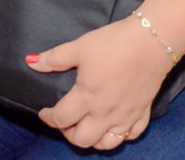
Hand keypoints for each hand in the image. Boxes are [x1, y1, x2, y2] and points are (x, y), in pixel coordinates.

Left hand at [29, 18, 173, 149]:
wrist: (153, 40)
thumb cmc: (115, 43)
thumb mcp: (81, 46)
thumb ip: (55, 58)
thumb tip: (31, 61)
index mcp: (86, 97)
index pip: (61, 119)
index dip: (48, 118)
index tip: (44, 111)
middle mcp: (105, 113)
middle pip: (82, 140)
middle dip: (69, 133)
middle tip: (66, 120)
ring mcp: (125, 116)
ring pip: (107, 144)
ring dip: (94, 140)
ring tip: (89, 126)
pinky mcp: (143, 112)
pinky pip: (131, 134)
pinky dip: (121, 135)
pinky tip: (115, 124)